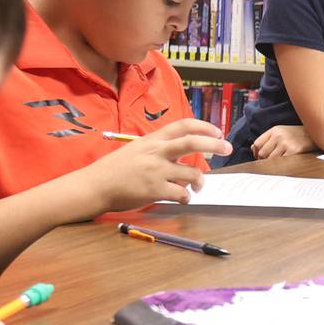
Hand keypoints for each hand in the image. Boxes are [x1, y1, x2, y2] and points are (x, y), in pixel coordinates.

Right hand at [88, 119, 230, 211]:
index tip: (218, 131)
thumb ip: (159, 149)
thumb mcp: (137, 149)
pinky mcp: (155, 190)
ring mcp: (156, 171)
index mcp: (153, 139)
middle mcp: (157, 152)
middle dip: (214, 144)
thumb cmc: (116, 168)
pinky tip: (182, 199)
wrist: (96, 185)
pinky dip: (186, 197)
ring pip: (191, 172)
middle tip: (227, 148)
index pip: (183, 125)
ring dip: (200, 181)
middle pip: (192, 142)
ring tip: (198, 186)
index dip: (204, 126)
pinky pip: (181, 194)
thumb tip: (183, 156)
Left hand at [252, 124, 315, 158]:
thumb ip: (268, 139)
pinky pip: (281, 163)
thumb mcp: (282, 132)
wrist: (317, 134)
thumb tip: (253, 149)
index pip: (257, 144)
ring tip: (279, 163)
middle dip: (264, 160)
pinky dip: (281, 166)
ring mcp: (286, 143)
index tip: (261, 157)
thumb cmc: (298, 135)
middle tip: (271, 162)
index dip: (257, 153)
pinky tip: (286, 163)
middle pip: (262, 153)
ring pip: (270, 160)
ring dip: (273, 164)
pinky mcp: (293, 151)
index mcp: (275, 130)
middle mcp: (279, 136)